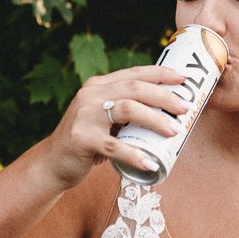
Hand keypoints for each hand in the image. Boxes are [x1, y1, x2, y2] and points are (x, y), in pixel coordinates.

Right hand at [42, 66, 189, 188]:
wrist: (52, 163)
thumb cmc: (88, 141)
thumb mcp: (104, 119)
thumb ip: (127, 111)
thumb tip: (169, 113)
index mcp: (99, 86)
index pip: (134, 74)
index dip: (161, 74)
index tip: (184, 79)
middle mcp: (91, 95)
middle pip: (134, 88)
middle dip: (164, 97)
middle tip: (185, 108)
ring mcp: (85, 116)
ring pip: (127, 110)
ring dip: (155, 120)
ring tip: (174, 132)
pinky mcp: (81, 139)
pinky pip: (114, 146)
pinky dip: (135, 155)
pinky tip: (150, 163)